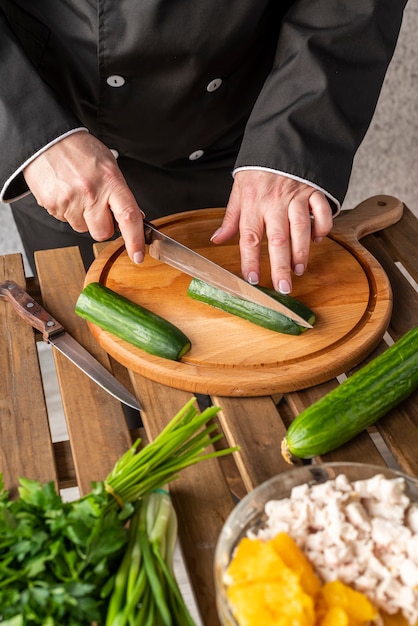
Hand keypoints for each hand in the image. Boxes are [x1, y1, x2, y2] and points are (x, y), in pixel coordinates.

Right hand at [23, 132, 144, 263]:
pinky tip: (66, 193)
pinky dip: (67, 211)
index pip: (129, 217)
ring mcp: (70, 201)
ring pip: (82, 229)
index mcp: (111, 182)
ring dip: (83, 218)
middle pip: (102, 233)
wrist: (47, 139)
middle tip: (97, 207)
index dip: (135, 240)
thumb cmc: (80, 150)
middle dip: (102, 226)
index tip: (137, 255)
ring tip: (78, 194)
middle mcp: (91, 193)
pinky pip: (65, 221)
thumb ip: (121, 193)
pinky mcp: (52, 205)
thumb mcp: (109, 166)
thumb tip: (135, 216)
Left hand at [210, 170, 332, 292]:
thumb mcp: (239, 188)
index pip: (249, 237)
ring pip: (300, 229)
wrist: (283, 136)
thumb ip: (231, 217)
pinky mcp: (315, 189)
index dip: (250, 260)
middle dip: (280, 267)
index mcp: (253, 203)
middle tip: (283, 288)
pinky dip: (322, 228)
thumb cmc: (259, 167)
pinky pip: (322, 212)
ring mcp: (296, 195)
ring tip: (299, 270)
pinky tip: (317, 240)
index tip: (252, 280)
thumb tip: (217, 239)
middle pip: (277, 239)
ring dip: (301, 253)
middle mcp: (274, 202)